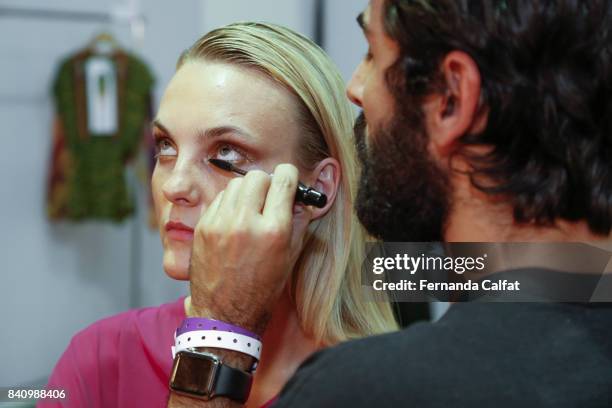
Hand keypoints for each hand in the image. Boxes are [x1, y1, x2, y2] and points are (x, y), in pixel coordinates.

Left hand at [188, 164, 310, 334]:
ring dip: (248, 191)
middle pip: (259, 176)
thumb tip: (302, 197)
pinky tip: (235, 220)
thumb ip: (299, 221)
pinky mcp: (204, 226)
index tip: (289, 180)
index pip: (284, 180)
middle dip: (267, 183)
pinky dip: (231, 203)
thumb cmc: (262, 288)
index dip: (290, 176)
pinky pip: (221, 198)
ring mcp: (221, 223)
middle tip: (269, 197)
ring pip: (237, 183)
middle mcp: (246, 222)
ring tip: (251, 209)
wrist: (225, 313)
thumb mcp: (290, 256)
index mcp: (273, 231)